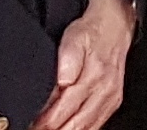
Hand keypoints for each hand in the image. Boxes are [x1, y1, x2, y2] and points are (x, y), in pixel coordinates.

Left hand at [33, 0, 133, 129]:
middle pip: (75, 126)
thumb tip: (63, 80)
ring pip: (86, 129)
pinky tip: (67, 129)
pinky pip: (96, 125)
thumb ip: (67, 59)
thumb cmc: (90, 32)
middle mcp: (104, 92)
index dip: (44, 123)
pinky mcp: (112, 103)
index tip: (31, 125)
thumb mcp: (74, 38)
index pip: (63, 110)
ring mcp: (110, 100)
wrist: (115, 26)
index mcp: (93, 77)